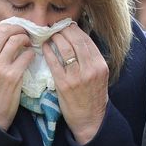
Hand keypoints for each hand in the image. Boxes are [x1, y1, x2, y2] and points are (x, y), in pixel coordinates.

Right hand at [0, 24, 33, 129]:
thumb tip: (6, 35)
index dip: (6, 26)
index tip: (14, 29)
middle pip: (4, 32)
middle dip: (18, 28)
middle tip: (25, 33)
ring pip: (15, 40)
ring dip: (26, 39)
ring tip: (29, 43)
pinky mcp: (12, 76)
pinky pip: (26, 56)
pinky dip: (31, 53)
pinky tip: (31, 56)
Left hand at [43, 23, 108, 144]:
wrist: (91, 120)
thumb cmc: (93, 97)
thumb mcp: (99, 76)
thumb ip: (90, 59)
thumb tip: (76, 40)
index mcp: (100, 65)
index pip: (87, 40)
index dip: (75, 29)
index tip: (66, 25)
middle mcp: (91, 69)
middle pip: (76, 41)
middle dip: (64, 30)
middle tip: (55, 26)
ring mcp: (77, 76)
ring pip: (65, 49)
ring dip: (55, 38)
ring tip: (49, 35)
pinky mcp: (64, 84)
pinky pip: (54, 62)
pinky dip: (48, 52)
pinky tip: (44, 47)